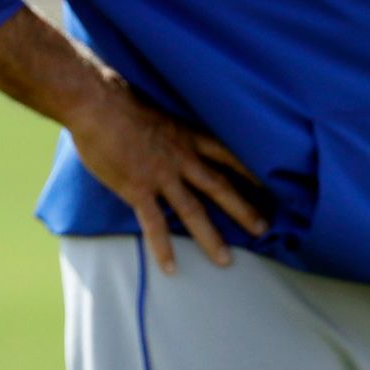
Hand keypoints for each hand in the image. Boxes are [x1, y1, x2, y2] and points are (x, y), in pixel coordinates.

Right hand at [64, 78, 267, 274]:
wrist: (99, 104)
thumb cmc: (124, 101)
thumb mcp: (162, 111)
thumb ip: (174, 129)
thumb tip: (175, 135)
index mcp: (190, 136)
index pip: (230, 155)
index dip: (251, 172)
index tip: (270, 187)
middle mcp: (183, 157)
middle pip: (221, 186)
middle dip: (244, 210)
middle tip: (264, 229)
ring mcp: (162, 175)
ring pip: (194, 211)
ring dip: (211, 238)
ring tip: (226, 260)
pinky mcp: (138, 189)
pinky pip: (155, 224)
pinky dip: (163, 248)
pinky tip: (171, 269)